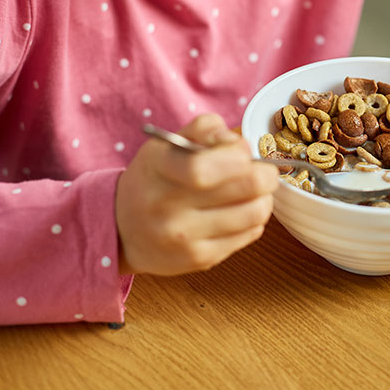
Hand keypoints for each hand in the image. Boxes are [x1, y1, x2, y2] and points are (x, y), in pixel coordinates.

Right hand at [115, 113, 279, 275]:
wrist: (123, 229)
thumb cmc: (155, 178)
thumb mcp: (168, 144)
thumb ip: (206, 130)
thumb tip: (240, 143)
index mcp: (158, 169)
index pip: (205, 166)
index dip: (239, 155)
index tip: (244, 152)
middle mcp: (167, 208)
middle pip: (247, 187)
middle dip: (265, 174)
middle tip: (263, 171)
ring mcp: (184, 238)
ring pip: (256, 212)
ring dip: (263, 198)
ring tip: (252, 192)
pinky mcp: (201, 260)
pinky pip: (251, 234)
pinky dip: (253, 219)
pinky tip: (238, 211)